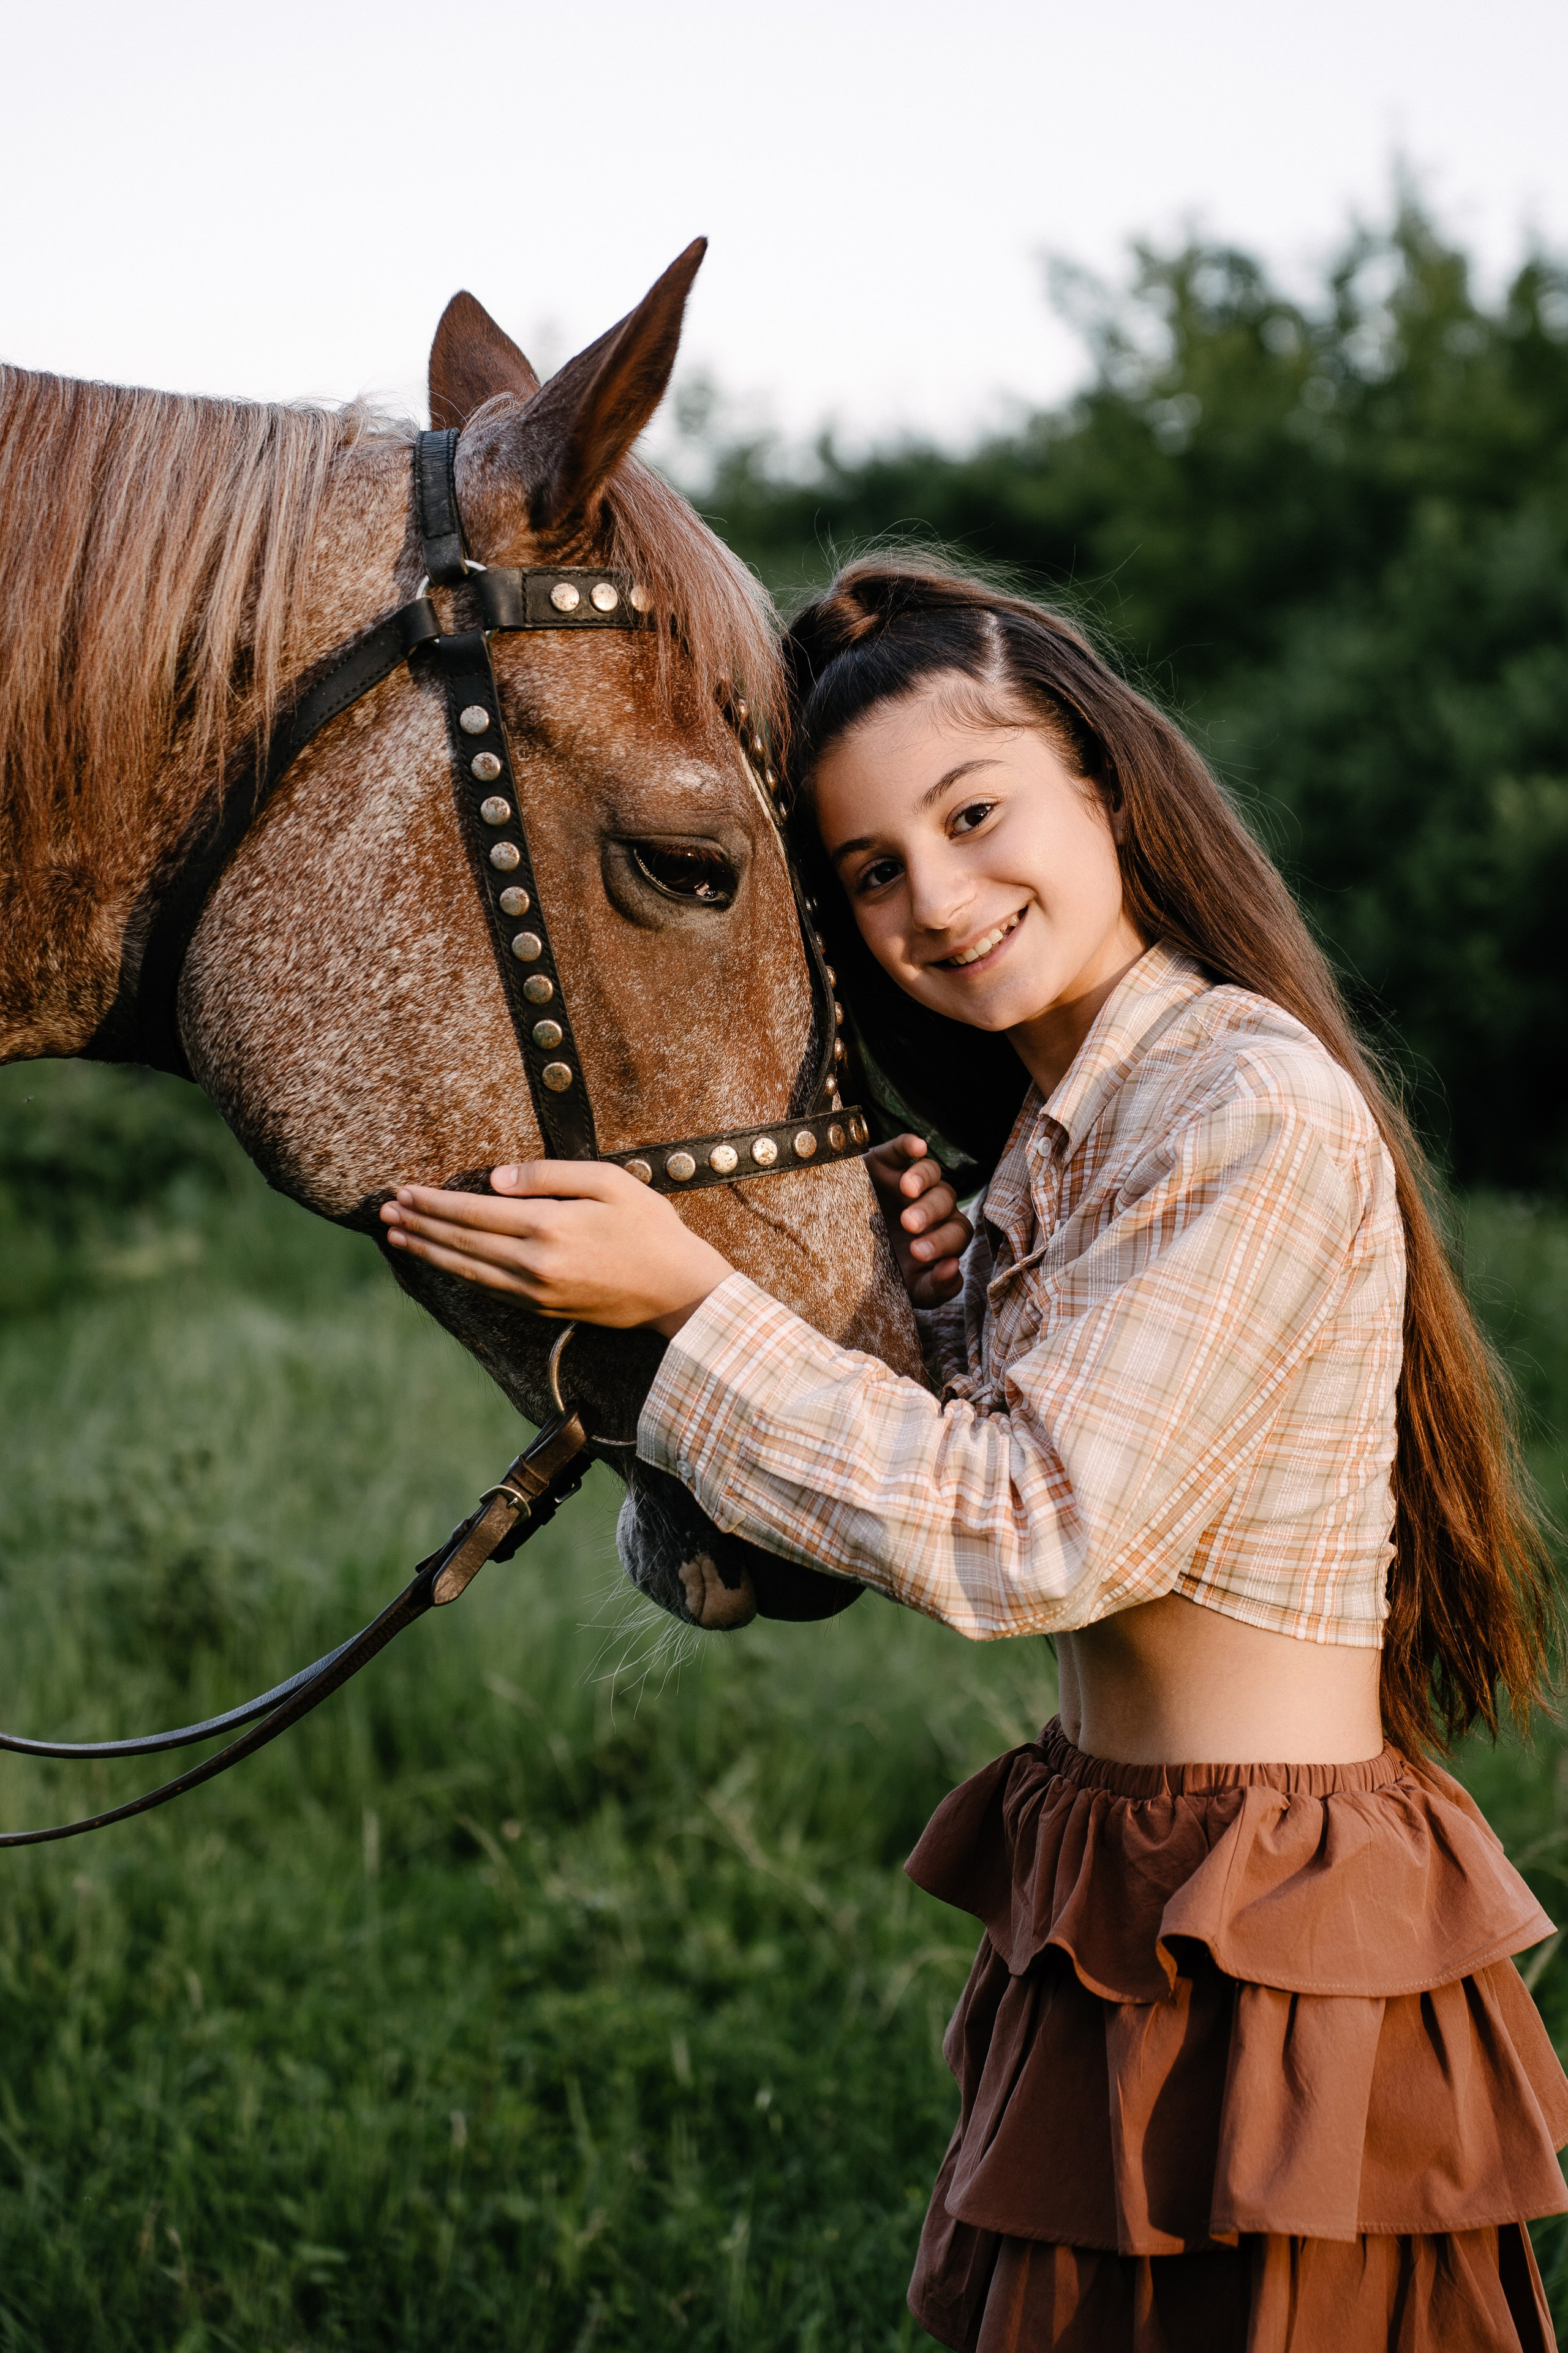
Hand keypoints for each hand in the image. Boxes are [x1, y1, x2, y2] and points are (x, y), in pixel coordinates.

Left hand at [379, 1162, 733, 1337]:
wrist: (678, 1290)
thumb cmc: (650, 1226)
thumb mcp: (608, 1180)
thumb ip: (549, 1174)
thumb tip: (494, 1178)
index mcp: (547, 1226)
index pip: (473, 1212)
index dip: (434, 1202)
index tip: (404, 1191)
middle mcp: (533, 1264)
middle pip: (461, 1243)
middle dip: (420, 1225)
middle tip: (385, 1212)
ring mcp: (536, 1292)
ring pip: (467, 1271)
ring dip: (429, 1253)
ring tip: (399, 1238)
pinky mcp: (544, 1310)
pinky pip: (488, 1291)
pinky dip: (458, 1275)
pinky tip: (443, 1263)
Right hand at [865, 1134, 972, 1309]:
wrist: (835, 1253)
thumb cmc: (879, 1273)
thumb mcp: (907, 1289)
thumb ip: (936, 1288)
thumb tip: (954, 1267)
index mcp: (941, 1234)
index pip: (957, 1233)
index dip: (942, 1242)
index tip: (916, 1253)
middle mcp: (931, 1205)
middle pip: (945, 1200)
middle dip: (929, 1213)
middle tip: (908, 1226)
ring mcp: (910, 1181)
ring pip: (931, 1171)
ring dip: (923, 1179)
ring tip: (907, 1189)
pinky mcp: (888, 1161)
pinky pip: (904, 1147)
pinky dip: (911, 1144)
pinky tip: (917, 1147)